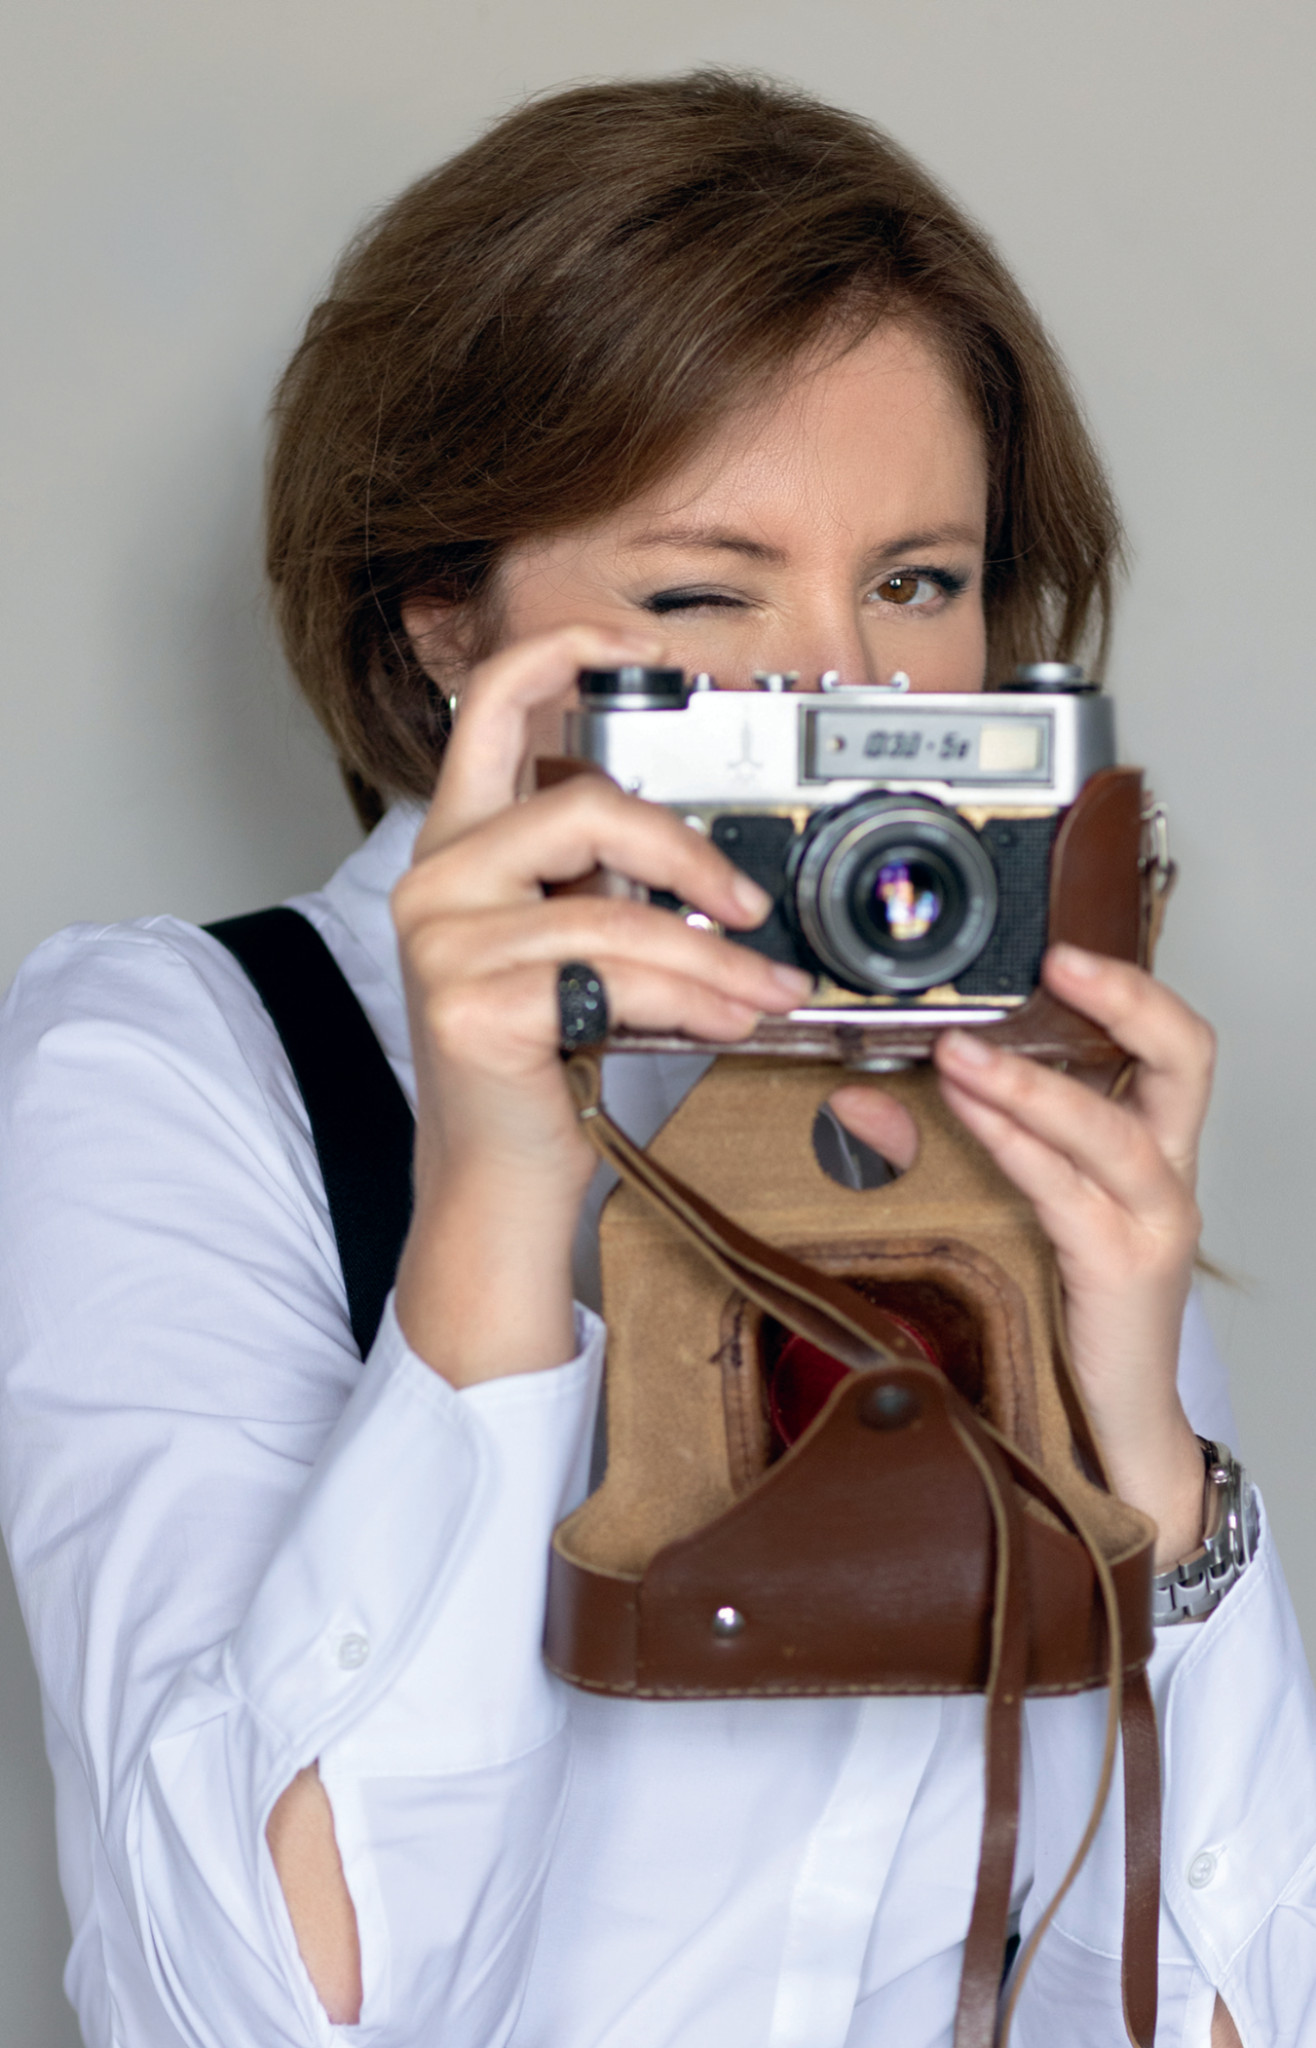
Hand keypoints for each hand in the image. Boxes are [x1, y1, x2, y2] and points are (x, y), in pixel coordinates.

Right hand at [391, 625, 812, 1384]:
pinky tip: (723, 1021)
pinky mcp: (473, 1003)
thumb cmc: (542, 1062)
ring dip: (712, 955)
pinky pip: (613, 976)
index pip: (491, 704)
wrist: (499, 1178)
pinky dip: (691, 999)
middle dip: (687, 855)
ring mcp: (445, 939)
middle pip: (582, 808)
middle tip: (748, 903)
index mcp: (460, 845)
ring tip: (761, 989)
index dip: (567, 650)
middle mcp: (437, 877)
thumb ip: (606, 882)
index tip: (647, 646)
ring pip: (612, 910)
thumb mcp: (570, 946)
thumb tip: (716, 861)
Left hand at [831, 945, 1215, 1566]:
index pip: (1173, 1046)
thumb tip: (858, 1103)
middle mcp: (1169, 1178)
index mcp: (1153, 1151)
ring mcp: (1153, 1224)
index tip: (1061, 952)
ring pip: (1113, 1128)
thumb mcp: (1019, 1214)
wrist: (1114, 1430)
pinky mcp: (1122, 1271)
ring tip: (962, 1050)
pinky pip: (1068, 1193)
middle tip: (1055, 964)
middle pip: (1186, 1060)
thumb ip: (964, 1153)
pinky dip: (1017, 1145)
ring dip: (1031, 1081)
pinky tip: (972, 1115)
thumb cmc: (1065, 1315)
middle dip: (1123, 1000)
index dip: (1129, 990)